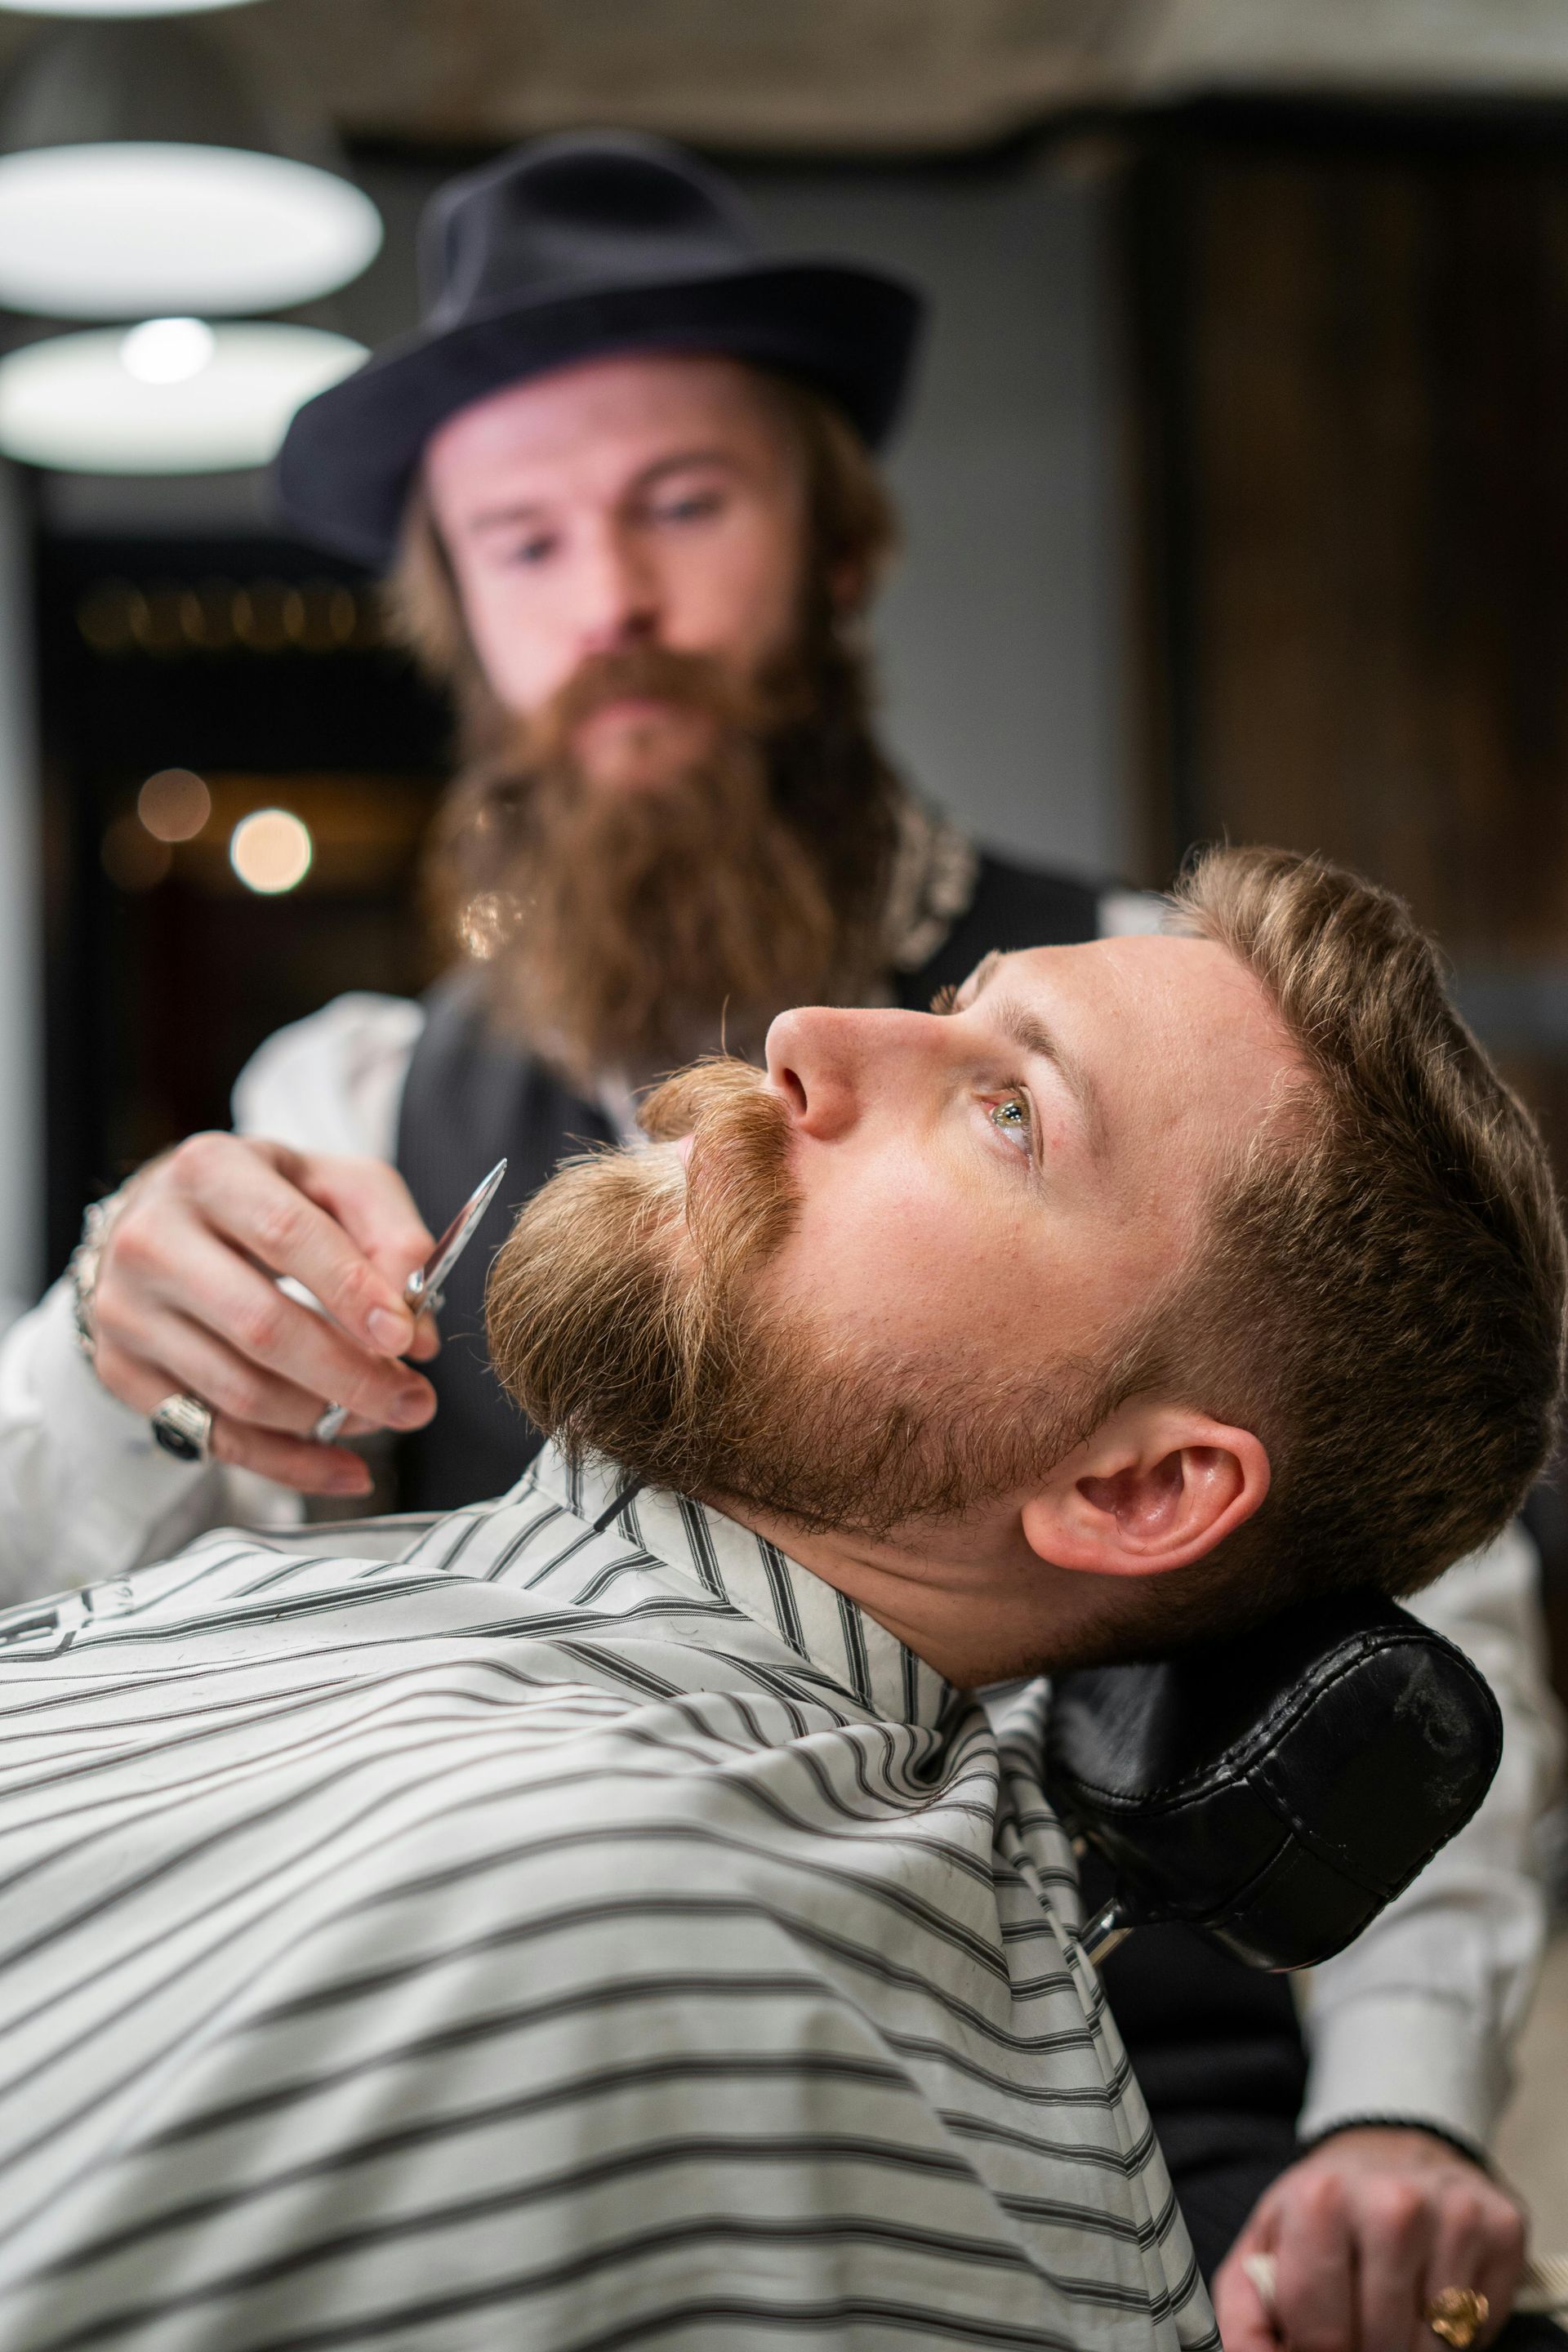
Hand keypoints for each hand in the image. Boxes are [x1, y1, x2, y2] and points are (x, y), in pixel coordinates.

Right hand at [91, 1136, 440, 1497]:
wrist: (162, 1222)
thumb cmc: (266, 1202)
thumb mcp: (335, 1185)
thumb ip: (391, 1234)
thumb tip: (418, 1327)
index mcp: (209, 1172)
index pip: (285, 1236)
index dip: (351, 1291)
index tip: (406, 1337)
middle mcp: (151, 1239)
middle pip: (261, 1325)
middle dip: (351, 1375)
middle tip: (416, 1402)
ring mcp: (126, 1311)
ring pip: (239, 1390)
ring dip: (327, 1420)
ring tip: (385, 1417)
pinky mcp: (120, 1371)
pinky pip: (214, 1436)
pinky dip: (288, 1464)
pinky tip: (345, 1470)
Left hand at [1213, 2127, 1524, 2350]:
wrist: (1390, 2148)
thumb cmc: (1325, 2209)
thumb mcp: (1267, 2244)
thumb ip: (1245, 2312)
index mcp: (1321, 2199)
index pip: (1321, 2334)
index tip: (1315, 2341)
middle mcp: (1393, 2203)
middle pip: (1382, 2346)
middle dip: (1363, 2351)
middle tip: (1356, 2325)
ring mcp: (1454, 2214)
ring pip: (1435, 2347)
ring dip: (1409, 2346)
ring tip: (1389, 2307)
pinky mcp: (1502, 2228)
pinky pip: (1480, 2326)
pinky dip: (1456, 2329)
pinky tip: (1432, 2290)